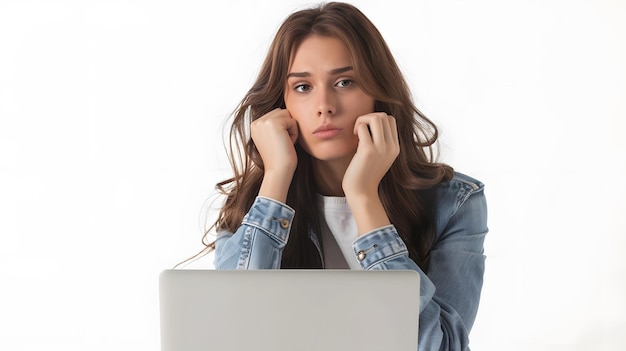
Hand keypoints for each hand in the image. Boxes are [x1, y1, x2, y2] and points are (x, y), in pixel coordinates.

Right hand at [251, 108, 298, 201]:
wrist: (278, 171)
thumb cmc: (280, 159)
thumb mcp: (273, 139)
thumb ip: (274, 126)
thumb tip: (285, 111)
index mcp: (255, 125)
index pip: (277, 115)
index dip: (283, 129)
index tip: (278, 144)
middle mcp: (257, 122)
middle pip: (282, 112)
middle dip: (287, 127)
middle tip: (282, 144)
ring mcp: (263, 121)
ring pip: (287, 115)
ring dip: (291, 129)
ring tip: (284, 144)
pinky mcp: (273, 123)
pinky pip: (292, 121)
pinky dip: (294, 134)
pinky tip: (287, 144)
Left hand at [342, 113, 398, 234]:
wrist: (362, 192)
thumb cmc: (365, 174)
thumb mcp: (379, 157)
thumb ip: (380, 142)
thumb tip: (372, 123)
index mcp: (395, 148)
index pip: (391, 120)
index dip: (377, 120)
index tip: (367, 131)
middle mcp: (391, 147)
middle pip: (384, 116)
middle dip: (369, 117)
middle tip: (360, 129)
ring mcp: (381, 148)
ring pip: (376, 118)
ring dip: (363, 120)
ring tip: (357, 132)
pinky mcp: (368, 150)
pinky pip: (362, 127)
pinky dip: (356, 127)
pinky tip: (353, 137)